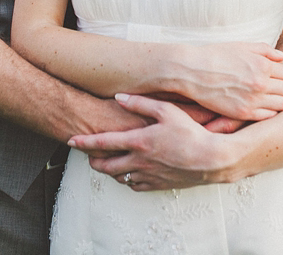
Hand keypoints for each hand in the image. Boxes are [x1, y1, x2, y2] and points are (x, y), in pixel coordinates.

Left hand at [69, 94, 239, 190]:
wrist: (211, 159)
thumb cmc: (190, 131)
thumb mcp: (166, 109)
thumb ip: (140, 103)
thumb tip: (118, 97)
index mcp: (138, 141)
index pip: (103, 142)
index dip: (84, 142)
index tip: (71, 141)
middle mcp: (139, 161)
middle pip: (106, 165)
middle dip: (93, 160)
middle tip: (87, 155)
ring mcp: (148, 175)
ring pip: (119, 176)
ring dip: (109, 170)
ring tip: (105, 162)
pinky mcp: (158, 185)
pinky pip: (135, 185)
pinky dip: (126, 179)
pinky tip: (128, 173)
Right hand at [177, 41, 282, 120]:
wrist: (193, 71)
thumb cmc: (216, 55)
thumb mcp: (242, 46)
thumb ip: (265, 50)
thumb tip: (282, 56)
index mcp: (262, 64)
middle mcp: (261, 83)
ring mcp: (253, 99)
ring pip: (280, 105)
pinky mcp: (243, 112)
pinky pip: (266, 116)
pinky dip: (274, 113)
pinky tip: (276, 112)